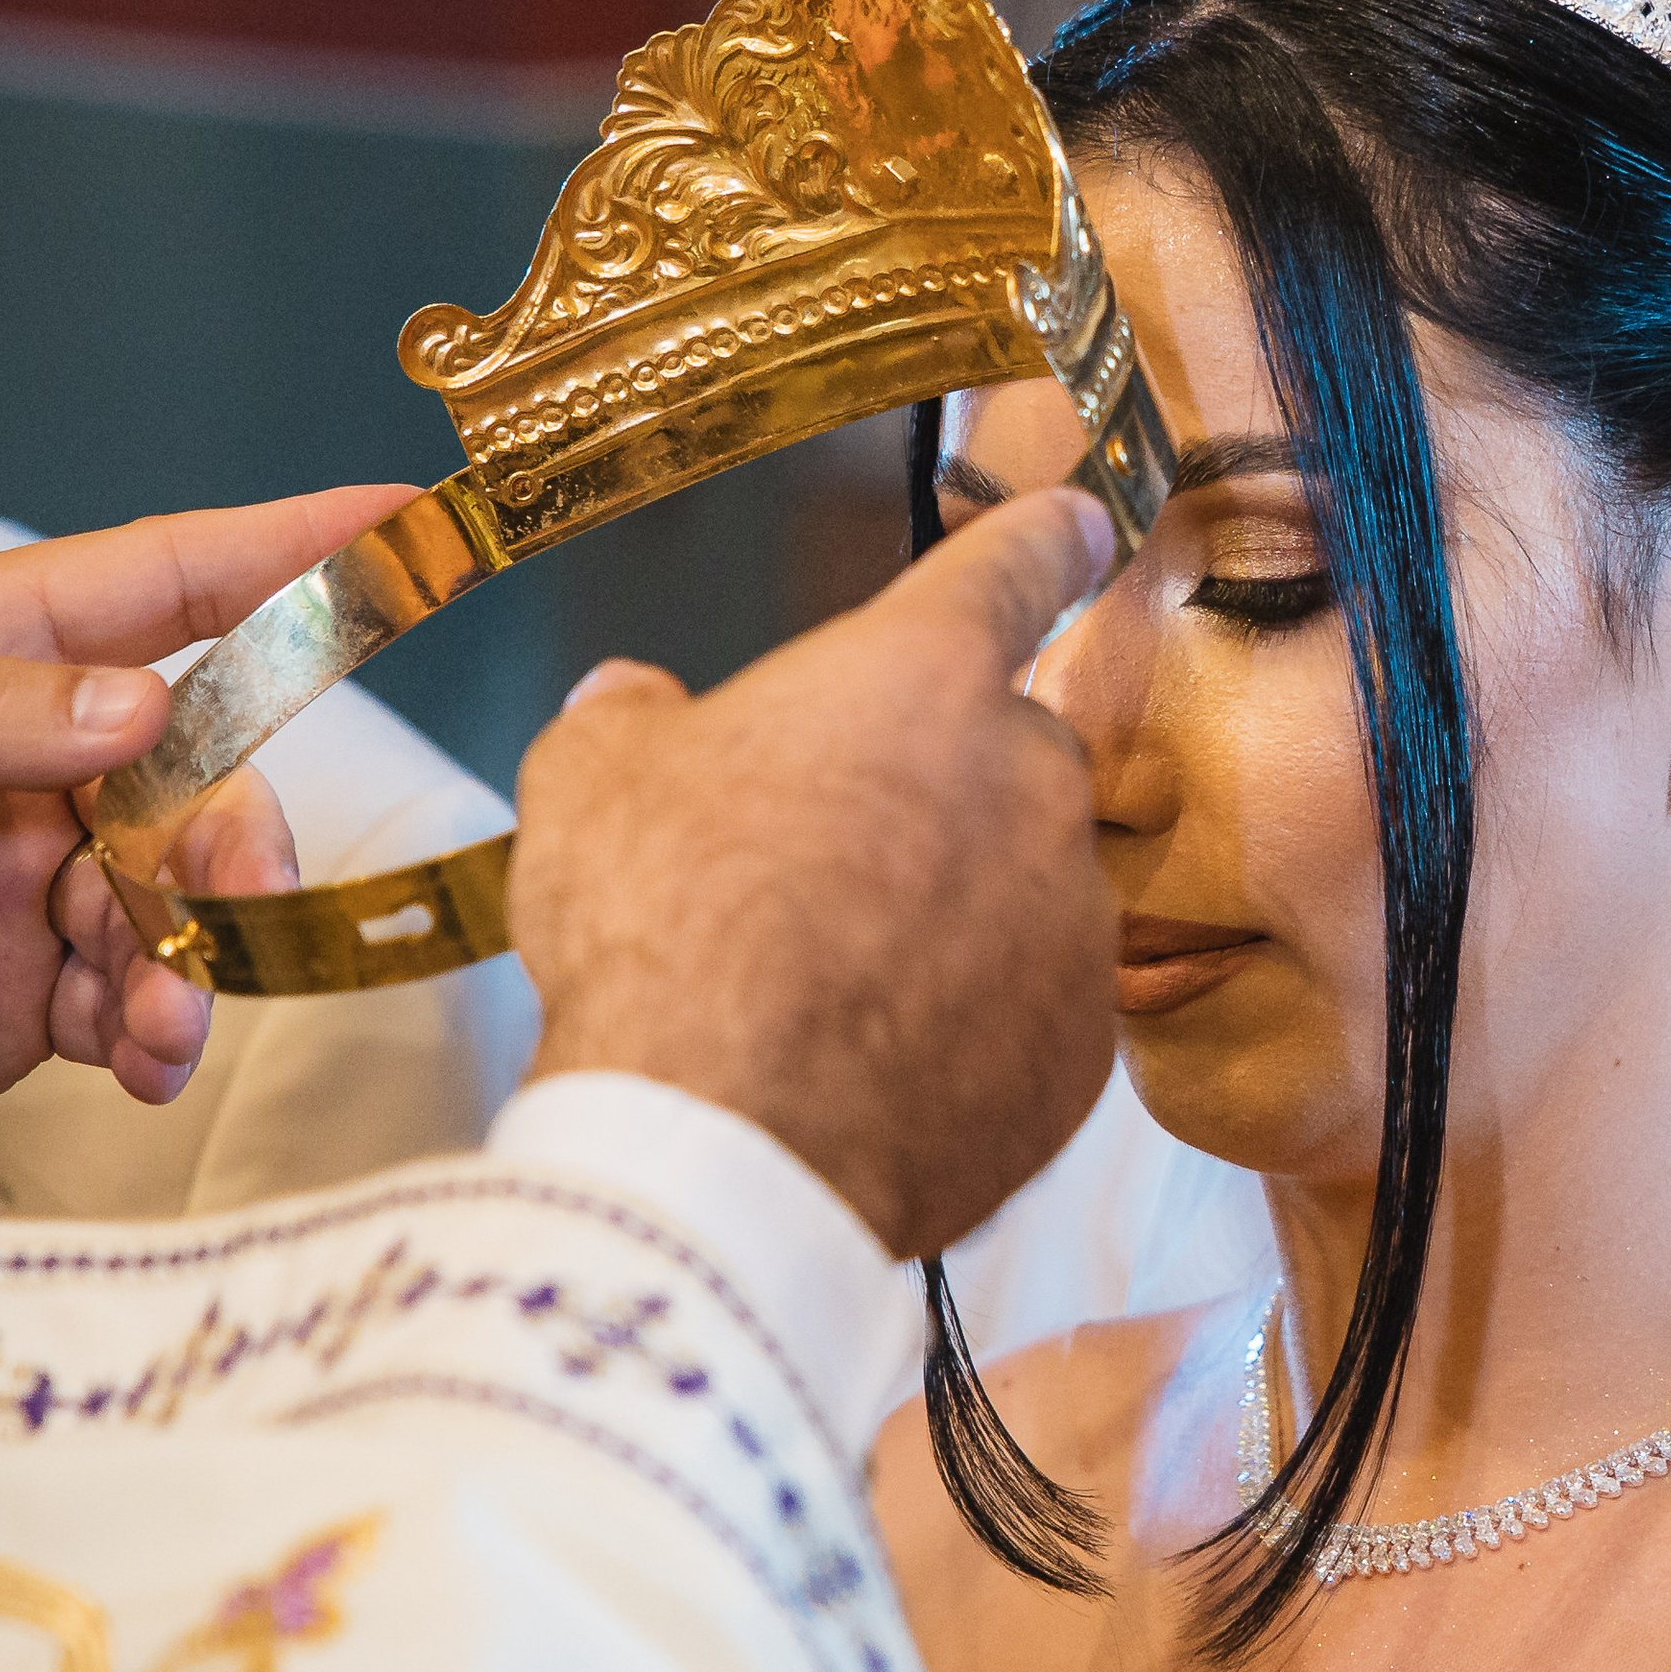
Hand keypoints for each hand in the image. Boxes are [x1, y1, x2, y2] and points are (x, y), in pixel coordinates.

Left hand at [0, 488, 417, 1119]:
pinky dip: (154, 1031)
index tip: (403, 521)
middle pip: (202, 768)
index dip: (292, 547)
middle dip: (234, 839)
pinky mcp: (22, 990)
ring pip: (182, 896)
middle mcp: (28, 757)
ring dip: (192, 959)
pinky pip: (135, 995)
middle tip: (232, 903)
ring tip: (156, 1023)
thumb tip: (143, 709)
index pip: (170, 578)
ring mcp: (29, 876)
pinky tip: (138, 1057)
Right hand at [513, 491, 1118, 1256]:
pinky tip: (874, 1064)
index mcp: (925, 672)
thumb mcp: (590, 781)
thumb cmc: (664, 929)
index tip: (1078, 527)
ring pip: (1025, 887)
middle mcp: (1032, 776)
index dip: (1047, 537)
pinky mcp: (1080, 1048)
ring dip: (956, 913)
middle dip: (937, 787)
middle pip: (1007, 749)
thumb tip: (626, 700)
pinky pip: (1030, 1012)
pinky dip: (970, 1027)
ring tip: (833, 982)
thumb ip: (626, 719)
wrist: (729, 1144)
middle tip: (828, 855)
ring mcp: (1072, 918)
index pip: (1019, 561)